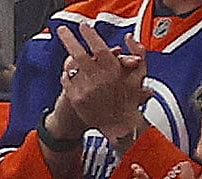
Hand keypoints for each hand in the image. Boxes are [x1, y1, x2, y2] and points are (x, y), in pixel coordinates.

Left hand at [48, 22, 147, 145]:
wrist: (119, 128)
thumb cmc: (129, 102)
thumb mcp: (139, 76)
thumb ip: (138, 53)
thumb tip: (129, 38)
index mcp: (112, 70)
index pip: (97, 45)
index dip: (88, 33)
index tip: (84, 27)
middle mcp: (97, 78)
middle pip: (77, 52)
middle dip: (68, 38)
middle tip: (62, 30)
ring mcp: (84, 89)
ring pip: (70, 66)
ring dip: (69, 58)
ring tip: (71, 56)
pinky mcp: (76, 99)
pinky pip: (66, 80)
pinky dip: (66, 74)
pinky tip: (71, 74)